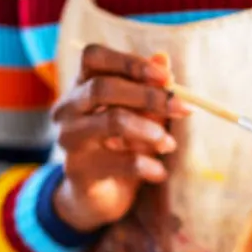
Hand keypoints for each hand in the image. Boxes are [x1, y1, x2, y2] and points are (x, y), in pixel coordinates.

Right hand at [51, 44, 189, 231]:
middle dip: (149, 96)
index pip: (94, 57)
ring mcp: (70, 139)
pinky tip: (160, 172)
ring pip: (112, 121)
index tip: (167, 77)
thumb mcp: (137, 115)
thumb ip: (148, 89)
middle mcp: (69, 108)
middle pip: (103, 88)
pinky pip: (119, 162)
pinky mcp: (79, 169)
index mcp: (82, 86)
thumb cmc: (120, 146)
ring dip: (150, 131)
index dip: (130, 62)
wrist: (95, 195)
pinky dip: (147, 166)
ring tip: (170, 144)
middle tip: (183, 108)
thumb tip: (163, 59)